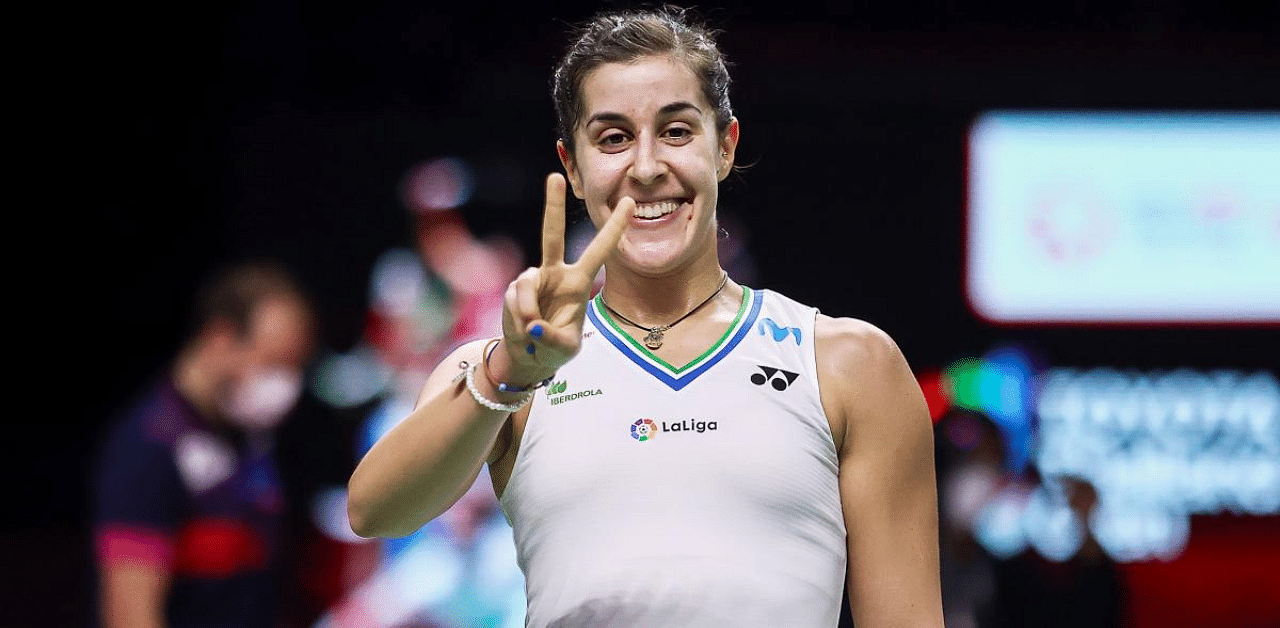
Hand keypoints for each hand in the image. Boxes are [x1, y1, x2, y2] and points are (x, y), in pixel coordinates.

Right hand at [495, 173, 630, 384]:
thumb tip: (532, 325)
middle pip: (551, 234)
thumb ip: (552, 338)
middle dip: (552, 205)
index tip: (629, 202)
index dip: (614, 227)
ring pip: (527, 284)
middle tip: (554, 176)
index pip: (600, 250)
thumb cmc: (554, 348)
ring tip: (532, 330)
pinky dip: (519, 316)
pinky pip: (515, 298)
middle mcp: (555, 273)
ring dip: (528, 310)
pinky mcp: (514, 288)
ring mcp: (533, 278)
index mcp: (578, 282)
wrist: (528, 355)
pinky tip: (523, 328)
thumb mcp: (563, 348)